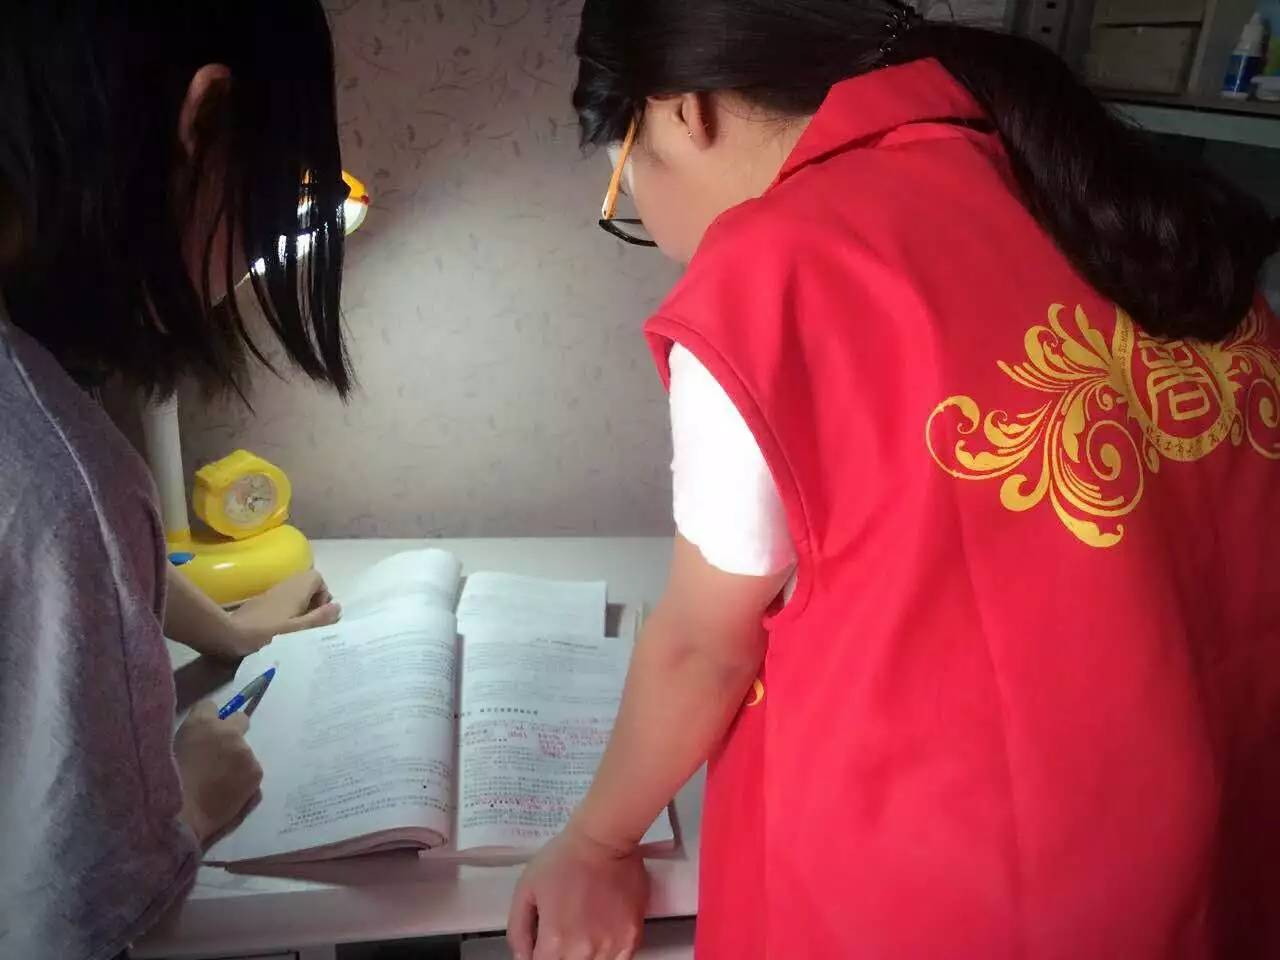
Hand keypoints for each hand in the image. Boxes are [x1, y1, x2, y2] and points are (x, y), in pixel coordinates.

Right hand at [175, 700, 262, 844]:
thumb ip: (188, 735)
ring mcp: (247, 754)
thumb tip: (200, 731)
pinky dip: (243, 781)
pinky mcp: (256, 774)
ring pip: (244, 753)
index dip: (209, 720)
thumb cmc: (166, 783)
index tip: (206, 732)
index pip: (211, 706)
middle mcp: (230, 733)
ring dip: (235, 763)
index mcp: (202, 724)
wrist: (181, 816)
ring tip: (217, 784)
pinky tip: (227, 794)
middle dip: (232, 734)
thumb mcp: (168, 749)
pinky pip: (251, 772)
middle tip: (218, 756)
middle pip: (240, 722)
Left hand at [229, 570, 340, 655]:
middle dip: (314, 600)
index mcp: (296, 590)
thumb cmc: (267, 634)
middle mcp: (285, 586)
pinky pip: (283, 599)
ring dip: (301, 606)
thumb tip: (338, 606)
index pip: (318, 578)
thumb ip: (320, 618)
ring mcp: (271, 593)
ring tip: (298, 627)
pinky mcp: (261, 602)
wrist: (230, 635)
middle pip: (307, 584)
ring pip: (294, 592)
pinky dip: (288, 609)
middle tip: (311, 621)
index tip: (319, 613)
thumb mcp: (298, 630)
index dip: (323, 594)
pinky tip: (282, 628)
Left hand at [508, 823, 648, 959]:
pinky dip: (607, 954)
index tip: (543, 943)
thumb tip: (524, 958)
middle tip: (563, 931)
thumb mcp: (526, 889)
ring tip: (582, 930)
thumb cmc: (563, 859)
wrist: (604, 839)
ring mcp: (611, 946)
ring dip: (584, 955)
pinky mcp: (632, 938)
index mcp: (555, 941)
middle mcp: (584, 951)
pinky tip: (601, 935)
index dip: (539, 955)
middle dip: (560, 955)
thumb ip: (518, 930)